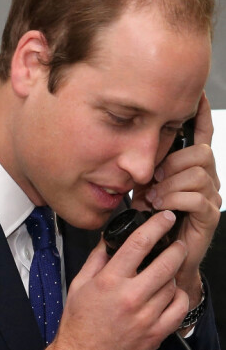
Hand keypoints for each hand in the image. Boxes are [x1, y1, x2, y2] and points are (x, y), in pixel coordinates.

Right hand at [44, 210, 188, 349]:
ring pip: (173, 285)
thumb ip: (96, 259)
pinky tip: (170, 293)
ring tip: (166, 272)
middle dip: (175, 248)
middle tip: (176, 242)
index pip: (138, 244)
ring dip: (173, 274)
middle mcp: (130, 296)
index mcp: (109, 281)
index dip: (156, 226)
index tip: (165, 218)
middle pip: (165, 263)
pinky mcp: (156, 334)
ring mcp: (146, 316)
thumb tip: (108, 240)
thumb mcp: (79, 284)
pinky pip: (179, 308)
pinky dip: (178, 296)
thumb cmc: (78, 322)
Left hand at [132, 93, 220, 298]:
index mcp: (191, 166)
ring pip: (196, 173)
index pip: (202, 134)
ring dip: (168, 185)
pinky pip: (195, 196)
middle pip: (199, 152)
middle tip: (153, 181)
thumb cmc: (154, 219)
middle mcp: (206, 177)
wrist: (162, 254)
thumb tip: (139, 155)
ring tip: (153, 199)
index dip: (201, 115)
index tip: (196, 95)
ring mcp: (210, 195)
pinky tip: (161, 206)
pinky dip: (172, 199)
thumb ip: (149, 168)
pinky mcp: (209, 214)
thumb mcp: (146, 186)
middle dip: (171, 163)